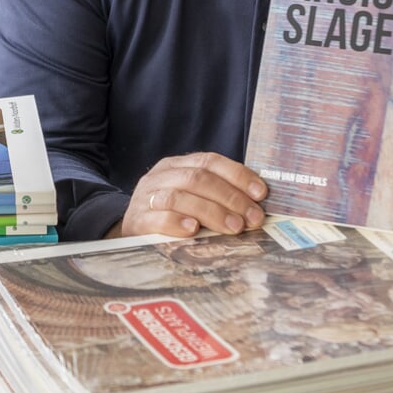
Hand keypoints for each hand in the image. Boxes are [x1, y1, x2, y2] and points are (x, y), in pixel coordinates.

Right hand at [115, 153, 267, 237]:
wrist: (132, 231)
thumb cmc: (170, 216)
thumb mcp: (192, 198)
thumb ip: (216, 196)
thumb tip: (256, 205)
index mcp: (176, 166)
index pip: (209, 161)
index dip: (237, 175)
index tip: (260, 193)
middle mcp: (160, 177)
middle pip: (197, 178)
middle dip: (230, 198)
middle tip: (252, 218)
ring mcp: (146, 197)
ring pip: (179, 196)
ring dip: (211, 212)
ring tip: (234, 227)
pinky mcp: (137, 220)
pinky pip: (157, 217)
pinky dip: (177, 222)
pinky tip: (193, 230)